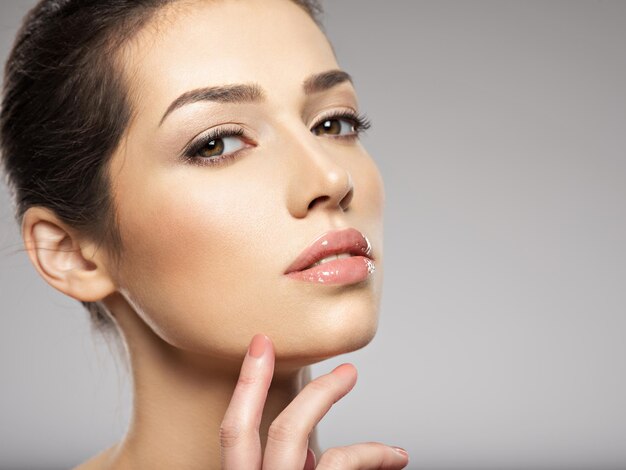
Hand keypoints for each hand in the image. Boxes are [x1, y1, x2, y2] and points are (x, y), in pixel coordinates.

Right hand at [220, 334, 409, 468]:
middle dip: (297, 387)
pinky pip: (340, 463)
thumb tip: (311, 456)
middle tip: (347, 369)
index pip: (232, 432)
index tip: (260, 342)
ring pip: (293, 433)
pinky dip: (372, 454)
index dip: (245, 385)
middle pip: (263, 427)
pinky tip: (394, 457)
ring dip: (326, 398)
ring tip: (357, 386)